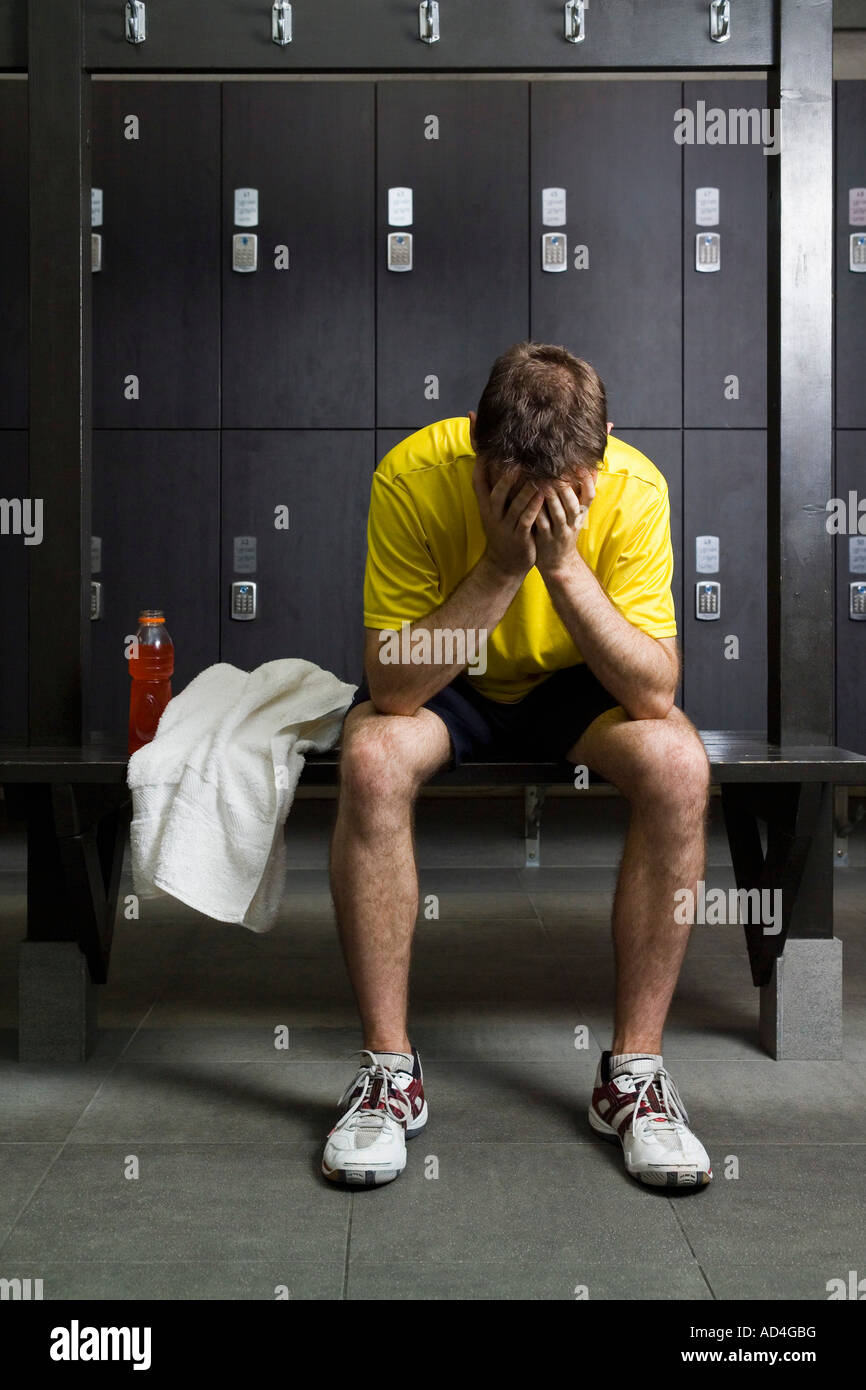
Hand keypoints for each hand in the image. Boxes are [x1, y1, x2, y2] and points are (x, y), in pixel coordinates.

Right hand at [472, 457, 545, 579]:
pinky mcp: (519, 537)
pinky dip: (534, 507)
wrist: (505, 565)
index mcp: (486, 506)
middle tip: (515, 459)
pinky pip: (526, 520)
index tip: (485, 447)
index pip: (478, 482)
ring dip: (525, 489)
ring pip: (514, 505)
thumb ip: (500, 491)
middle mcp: (493, 515)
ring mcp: (505, 527)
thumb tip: (504, 464)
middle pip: (495, 492)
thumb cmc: (505, 532)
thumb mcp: (496, 512)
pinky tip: (542, 495)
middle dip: (504, 476)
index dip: (480, 464)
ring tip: (536, 474)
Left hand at [533, 477, 593, 579]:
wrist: (558, 563)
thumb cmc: (564, 531)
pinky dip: (537, 511)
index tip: (582, 464)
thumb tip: (590, 467)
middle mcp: (573, 523)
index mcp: (582, 514)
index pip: (590, 495)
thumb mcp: (576, 514)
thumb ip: (580, 493)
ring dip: (552, 496)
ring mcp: (560, 532)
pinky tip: (530, 500)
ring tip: (543, 480)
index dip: (588, 481)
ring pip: (559, 513)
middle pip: (574, 503)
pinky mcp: (546, 539)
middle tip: (558, 469)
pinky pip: (542, 523)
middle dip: (567, 486)